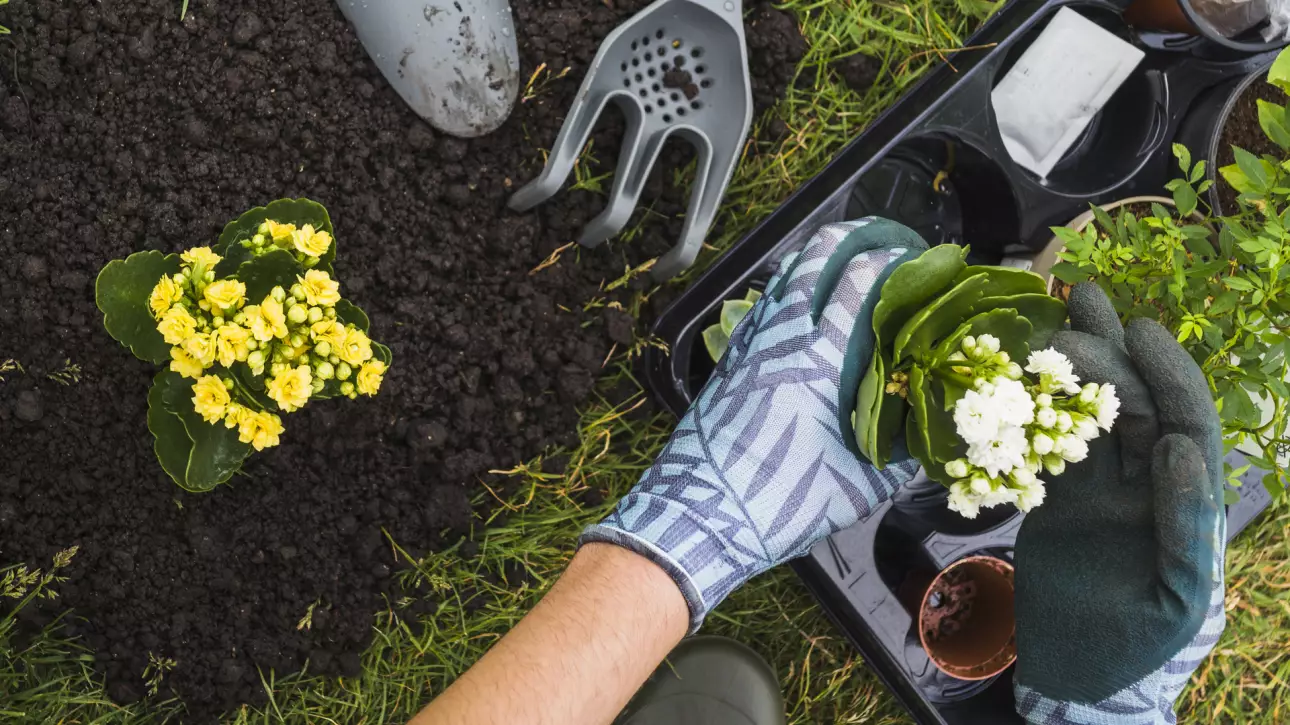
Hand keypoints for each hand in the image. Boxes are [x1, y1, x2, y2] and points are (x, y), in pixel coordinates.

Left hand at [582, 218, 927, 630]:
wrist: (699, 515)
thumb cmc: (778, 504)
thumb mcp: (858, 488)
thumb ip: (902, 458)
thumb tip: (933, 437)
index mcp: (818, 362)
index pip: (859, 282)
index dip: (893, 260)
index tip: (920, 259)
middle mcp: (781, 339)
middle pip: (816, 257)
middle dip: (854, 237)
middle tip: (885, 239)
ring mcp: (749, 345)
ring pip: (784, 277)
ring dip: (818, 258)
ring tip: (849, 259)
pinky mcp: (730, 360)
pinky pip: (763, 306)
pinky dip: (788, 290)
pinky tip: (803, 304)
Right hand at [1014, 283, 1224, 721]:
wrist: (1080, 676)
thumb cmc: (1138, 647)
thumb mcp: (1176, 598)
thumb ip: (1185, 526)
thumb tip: (1179, 451)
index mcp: (1183, 504)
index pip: (1184, 425)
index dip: (1168, 376)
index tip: (1141, 333)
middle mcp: (1145, 487)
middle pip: (1135, 407)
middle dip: (1113, 355)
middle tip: (1079, 311)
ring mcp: (1101, 491)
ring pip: (1091, 416)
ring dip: (1079, 368)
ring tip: (1059, 314)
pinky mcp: (1060, 501)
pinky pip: (1049, 447)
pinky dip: (1036, 410)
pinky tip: (1022, 374)